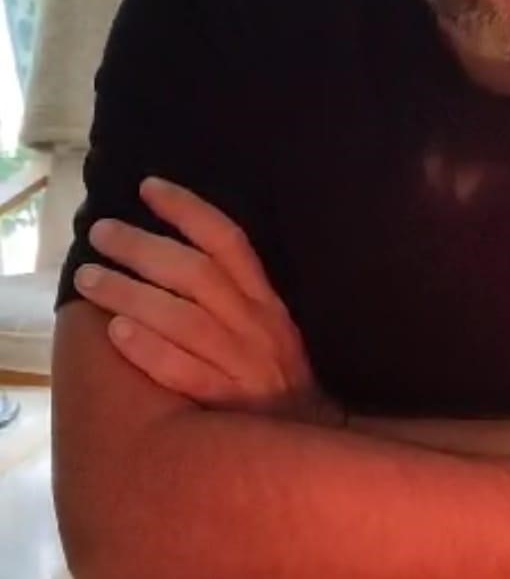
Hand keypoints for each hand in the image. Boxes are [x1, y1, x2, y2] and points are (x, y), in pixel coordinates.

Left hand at [74, 177, 335, 423]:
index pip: (229, 241)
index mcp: (266, 299)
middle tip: (101, 231)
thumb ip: (236, 291)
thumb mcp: (270, 322)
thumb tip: (178, 248)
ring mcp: (242, 362)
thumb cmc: (276, 373)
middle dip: (145, 247)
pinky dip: (150, 350)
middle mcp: (256, 323)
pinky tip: (117, 334)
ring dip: (132, 294)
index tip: (149, 186)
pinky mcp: (225, 401)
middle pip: (198, 274)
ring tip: (89, 278)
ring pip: (184, 319)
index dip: (190, 209)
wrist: (306, 436)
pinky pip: (184, 371)